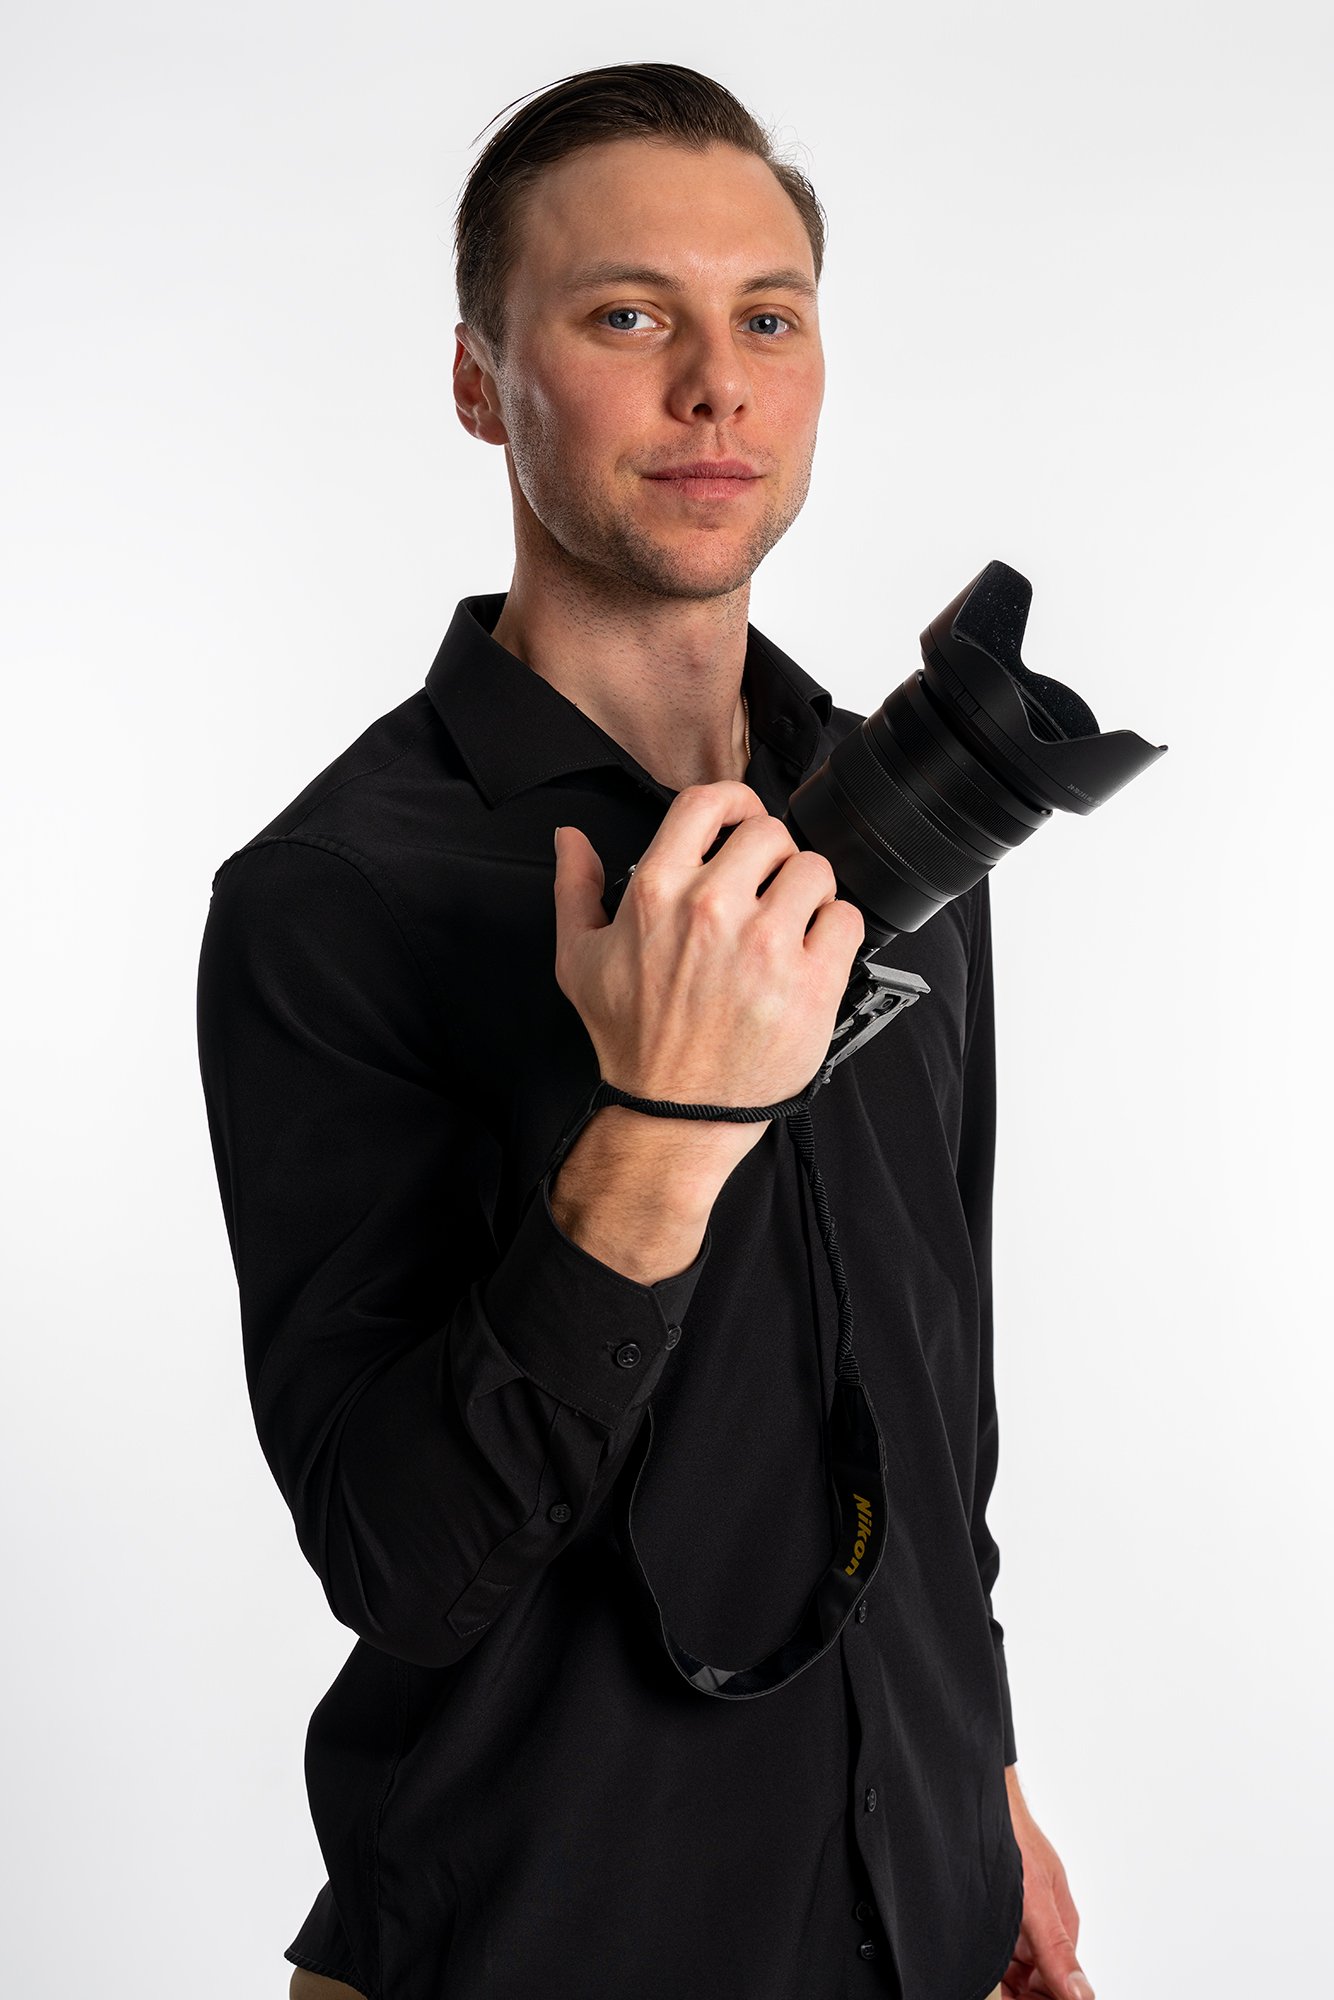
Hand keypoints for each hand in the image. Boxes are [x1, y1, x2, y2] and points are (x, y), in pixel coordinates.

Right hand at [552, 782, 864, 1171]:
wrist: (674, 1113)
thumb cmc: (631, 1040)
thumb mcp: (578, 960)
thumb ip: (573, 888)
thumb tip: (570, 839)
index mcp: (658, 893)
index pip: (710, 803)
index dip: (736, 801)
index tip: (743, 819)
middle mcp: (713, 910)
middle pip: (771, 833)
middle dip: (772, 856)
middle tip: (765, 889)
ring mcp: (766, 946)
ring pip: (815, 870)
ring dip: (808, 890)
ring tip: (791, 921)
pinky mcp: (811, 982)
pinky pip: (846, 920)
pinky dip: (835, 930)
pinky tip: (812, 952)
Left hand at [1000, 1769, 1094, 1999]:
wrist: (977, 1794)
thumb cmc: (1010, 1834)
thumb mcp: (1035, 1900)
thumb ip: (1056, 1949)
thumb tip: (1083, 1995)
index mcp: (1061, 1923)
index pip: (1060, 1984)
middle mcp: (1041, 1922)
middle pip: (1034, 1979)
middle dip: (1017, 1992)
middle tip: (991, 1992)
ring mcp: (1017, 1913)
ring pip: (1011, 1966)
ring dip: (999, 1979)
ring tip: (978, 1980)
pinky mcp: (994, 1904)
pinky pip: (993, 1944)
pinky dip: (984, 1958)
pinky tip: (969, 1959)